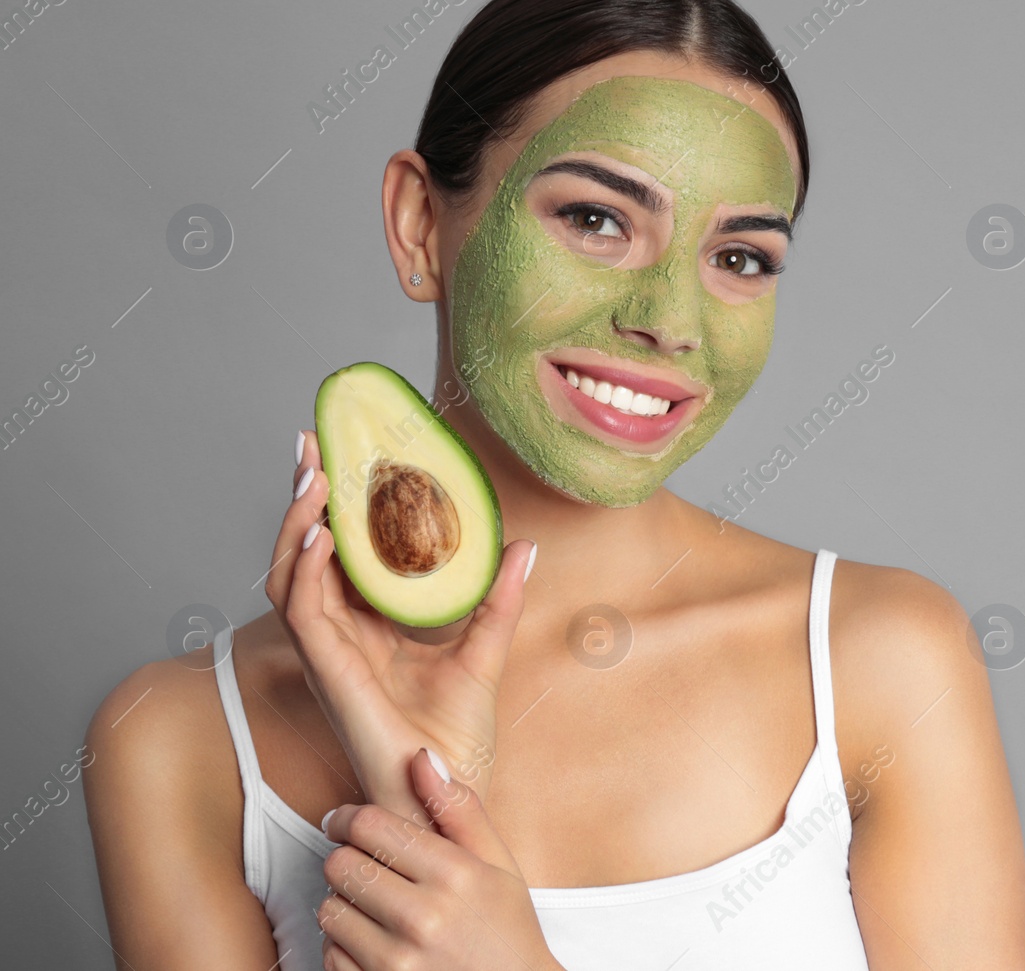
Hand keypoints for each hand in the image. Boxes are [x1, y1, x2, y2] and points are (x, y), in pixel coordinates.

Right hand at [267, 429, 535, 813]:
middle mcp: (341, 634)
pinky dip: (306, 568)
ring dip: (296, 523)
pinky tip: (320, 533)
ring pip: (291, 575)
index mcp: (371, 626)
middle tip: (312, 443)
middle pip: (307, 554)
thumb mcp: (485, 650)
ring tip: (313, 475)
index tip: (347, 454)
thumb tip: (524, 545)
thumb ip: (498, 599)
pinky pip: (302, 611)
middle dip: (304, 498)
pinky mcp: (327, 670)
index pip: (344, 554)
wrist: (448, 789)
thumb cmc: (457, 737)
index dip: (338, 506)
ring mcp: (328, 651)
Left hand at [317, 749, 560, 970]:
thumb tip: (422, 755)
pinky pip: (330, 955)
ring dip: (343, 903)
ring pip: (329, 909)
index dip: (348, 817)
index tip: (348, 822)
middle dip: (346, 858)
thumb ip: (460, 809)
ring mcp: (396, 961)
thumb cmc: (507, 930)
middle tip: (366, 865)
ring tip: (373, 906)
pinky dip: (344, 946)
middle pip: (340, 864)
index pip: (370, 825)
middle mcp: (423, 917)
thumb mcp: (500, 865)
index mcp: (455, 875)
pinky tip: (374, 942)